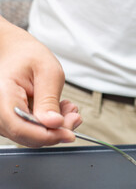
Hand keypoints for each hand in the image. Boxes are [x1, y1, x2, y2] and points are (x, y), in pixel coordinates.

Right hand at [0, 16, 81, 146]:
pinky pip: (32, 131)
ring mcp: (4, 117)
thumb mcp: (48, 73)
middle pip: (27, 135)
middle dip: (56, 131)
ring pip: (31, 136)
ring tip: (68, 109)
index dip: (47, 135)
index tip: (69, 133)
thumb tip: (54, 124)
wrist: (18, 51)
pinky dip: (50, 125)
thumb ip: (49, 100)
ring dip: (55, 128)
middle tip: (75, 117)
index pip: (20, 126)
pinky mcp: (13, 120)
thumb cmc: (30, 56)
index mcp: (3, 94)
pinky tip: (60, 111)